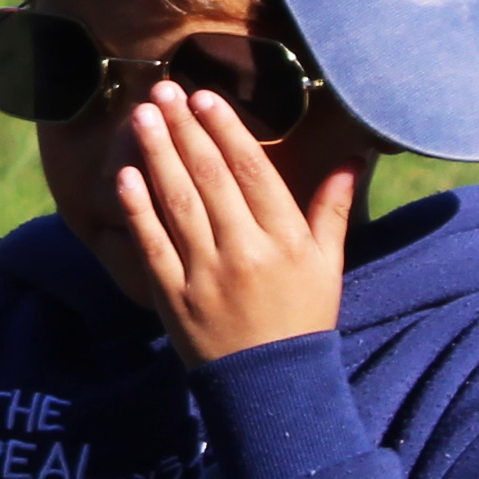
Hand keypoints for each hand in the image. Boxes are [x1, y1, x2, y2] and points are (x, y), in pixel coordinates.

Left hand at [114, 84, 357, 364]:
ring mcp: (206, 274)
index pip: (252, 171)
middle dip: (184, 129)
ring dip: (157, 154)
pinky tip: (125, 175)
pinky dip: (138, 208)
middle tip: (164, 90)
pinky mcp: (174, 297)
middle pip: (210, 177)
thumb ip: (332, 209)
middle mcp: (245, 251)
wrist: (271, 388)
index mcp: (285, 240)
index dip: (226, 130)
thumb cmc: (303, 318)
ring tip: (141, 116)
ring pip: (178, 202)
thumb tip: (353, 158)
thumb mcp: (327, 264)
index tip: (205, 97)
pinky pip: (152, 244)